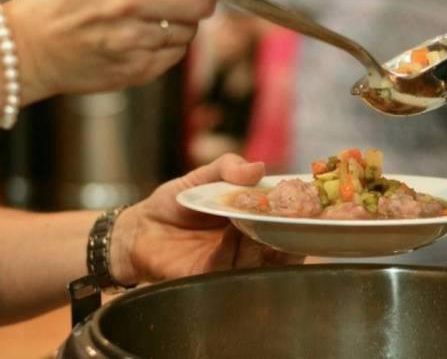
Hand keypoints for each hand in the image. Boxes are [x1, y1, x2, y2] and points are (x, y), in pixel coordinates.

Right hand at [3, 0, 241, 98]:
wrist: (26, 48)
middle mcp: (130, 2)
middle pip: (203, 1)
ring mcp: (133, 40)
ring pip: (190, 30)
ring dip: (179, 21)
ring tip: (147, 17)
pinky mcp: (135, 70)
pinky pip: (175, 54)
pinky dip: (166, 44)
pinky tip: (139, 37)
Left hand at [111, 154, 304, 284]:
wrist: (138, 228)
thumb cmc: (173, 203)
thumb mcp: (200, 177)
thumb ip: (227, 168)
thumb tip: (258, 167)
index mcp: (251, 221)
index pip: (283, 223)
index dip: (298, 216)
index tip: (309, 204)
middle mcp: (246, 247)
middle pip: (280, 248)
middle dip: (288, 234)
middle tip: (288, 216)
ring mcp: (229, 264)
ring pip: (258, 261)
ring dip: (261, 241)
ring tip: (255, 219)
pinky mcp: (208, 278)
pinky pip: (228, 269)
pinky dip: (233, 251)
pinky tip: (232, 234)